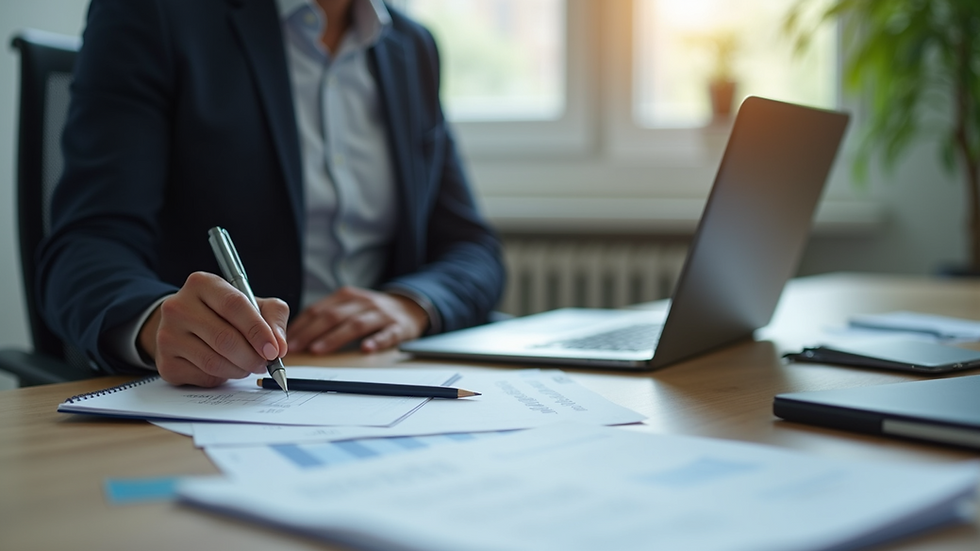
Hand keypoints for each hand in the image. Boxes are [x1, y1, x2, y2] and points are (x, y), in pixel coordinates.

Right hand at [138, 271, 289, 386]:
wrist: (186, 326)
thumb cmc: (226, 314)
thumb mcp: (254, 304)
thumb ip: (273, 318)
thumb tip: (279, 347)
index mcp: (202, 283)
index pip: (234, 305)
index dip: (258, 330)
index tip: (274, 350)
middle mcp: (178, 306)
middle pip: (224, 338)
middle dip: (252, 356)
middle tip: (266, 364)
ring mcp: (167, 335)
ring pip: (214, 361)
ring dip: (240, 369)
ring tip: (248, 365)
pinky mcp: (165, 363)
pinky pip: (203, 376)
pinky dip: (223, 377)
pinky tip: (226, 368)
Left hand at [287, 286, 428, 354]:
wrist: (410, 306)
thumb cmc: (372, 311)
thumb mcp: (350, 306)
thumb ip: (327, 316)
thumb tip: (296, 336)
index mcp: (347, 296)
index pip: (318, 310)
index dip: (301, 325)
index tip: (285, 340)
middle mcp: (363, 302)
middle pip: (333, 316)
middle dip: (311, 332)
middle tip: (295, 348)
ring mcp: (381, 314)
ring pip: (355, 324)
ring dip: (335, 337)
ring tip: (319, 350)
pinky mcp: (399, 327)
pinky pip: (387, 334)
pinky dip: (377, 341)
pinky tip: (366, 349)